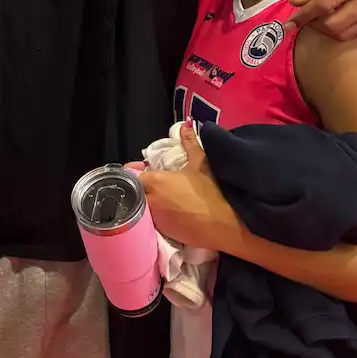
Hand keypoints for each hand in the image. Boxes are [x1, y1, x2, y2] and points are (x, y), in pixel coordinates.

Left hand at [138, 123, 232, 251]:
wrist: (225, 225)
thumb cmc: (212, 191)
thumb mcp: (201, 162)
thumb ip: (190, 142)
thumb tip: (186, 123)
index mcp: (154, 181)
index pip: (131, 174)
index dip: (135, 169)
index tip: (144, 167)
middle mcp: (149, 200)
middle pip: (133, 191)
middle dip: (139, 186)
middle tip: (154, 182)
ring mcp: (154, 219)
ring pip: (141, 207)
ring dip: (146, 201)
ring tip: (161, 196)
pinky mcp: (162, 233)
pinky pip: (150, 222)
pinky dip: (155, 215)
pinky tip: (168, 212)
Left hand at [287, 0, 356, 40]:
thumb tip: (296, 4)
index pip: (323, 4)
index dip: (303, 16)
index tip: (288, 24)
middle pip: (332, 24)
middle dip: (314, 25)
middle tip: (308, 18)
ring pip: (342, 34)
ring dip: (325, 31)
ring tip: (321, 20)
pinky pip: (354, 35)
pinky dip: (339, 32)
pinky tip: (336, 21)